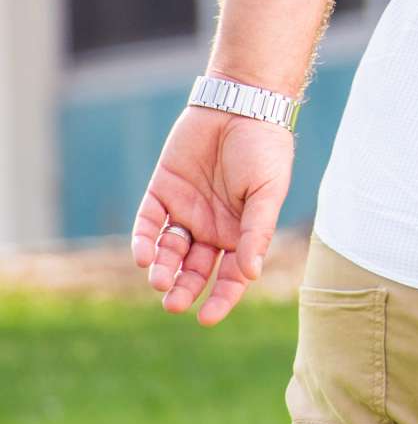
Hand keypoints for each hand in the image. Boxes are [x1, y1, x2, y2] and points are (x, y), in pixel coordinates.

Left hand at [128, 107, 293, 325]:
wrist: (241, 106)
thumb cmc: (264, 149)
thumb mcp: (267, 193)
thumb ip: (257, 232)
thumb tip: (252, 275)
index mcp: (242, 233)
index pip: (231, 276)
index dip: (221, 298)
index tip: (206, 318)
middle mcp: (212, 228)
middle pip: (195, 270)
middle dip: (184, 289)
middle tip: (173, 304)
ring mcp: (185, 211)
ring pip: (169, 252)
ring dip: (164, 269)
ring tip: (159, 281)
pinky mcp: (162, 192)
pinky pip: (149, 224)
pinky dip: (144, 242)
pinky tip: (145, 256)